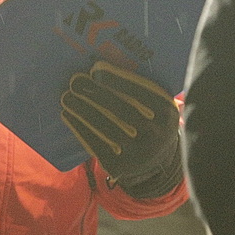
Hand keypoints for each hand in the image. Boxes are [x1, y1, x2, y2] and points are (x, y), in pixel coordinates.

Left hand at [60, 61, 182, 198]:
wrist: (155, 162)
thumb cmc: (149, 120)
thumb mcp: (155, 105)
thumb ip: (140, 89)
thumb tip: (101, 67)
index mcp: (167, 112)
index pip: (143, 93)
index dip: (118, 80)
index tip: (96, 67)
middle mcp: (157, 134)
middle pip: (123, 110)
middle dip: (97, 94)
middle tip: (76, 80)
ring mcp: (139, 154)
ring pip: (107, 129)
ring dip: (83, 110)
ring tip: (67, 96)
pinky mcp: (120, 167)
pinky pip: (97, 145)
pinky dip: (80, 128)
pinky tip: (68, 115)